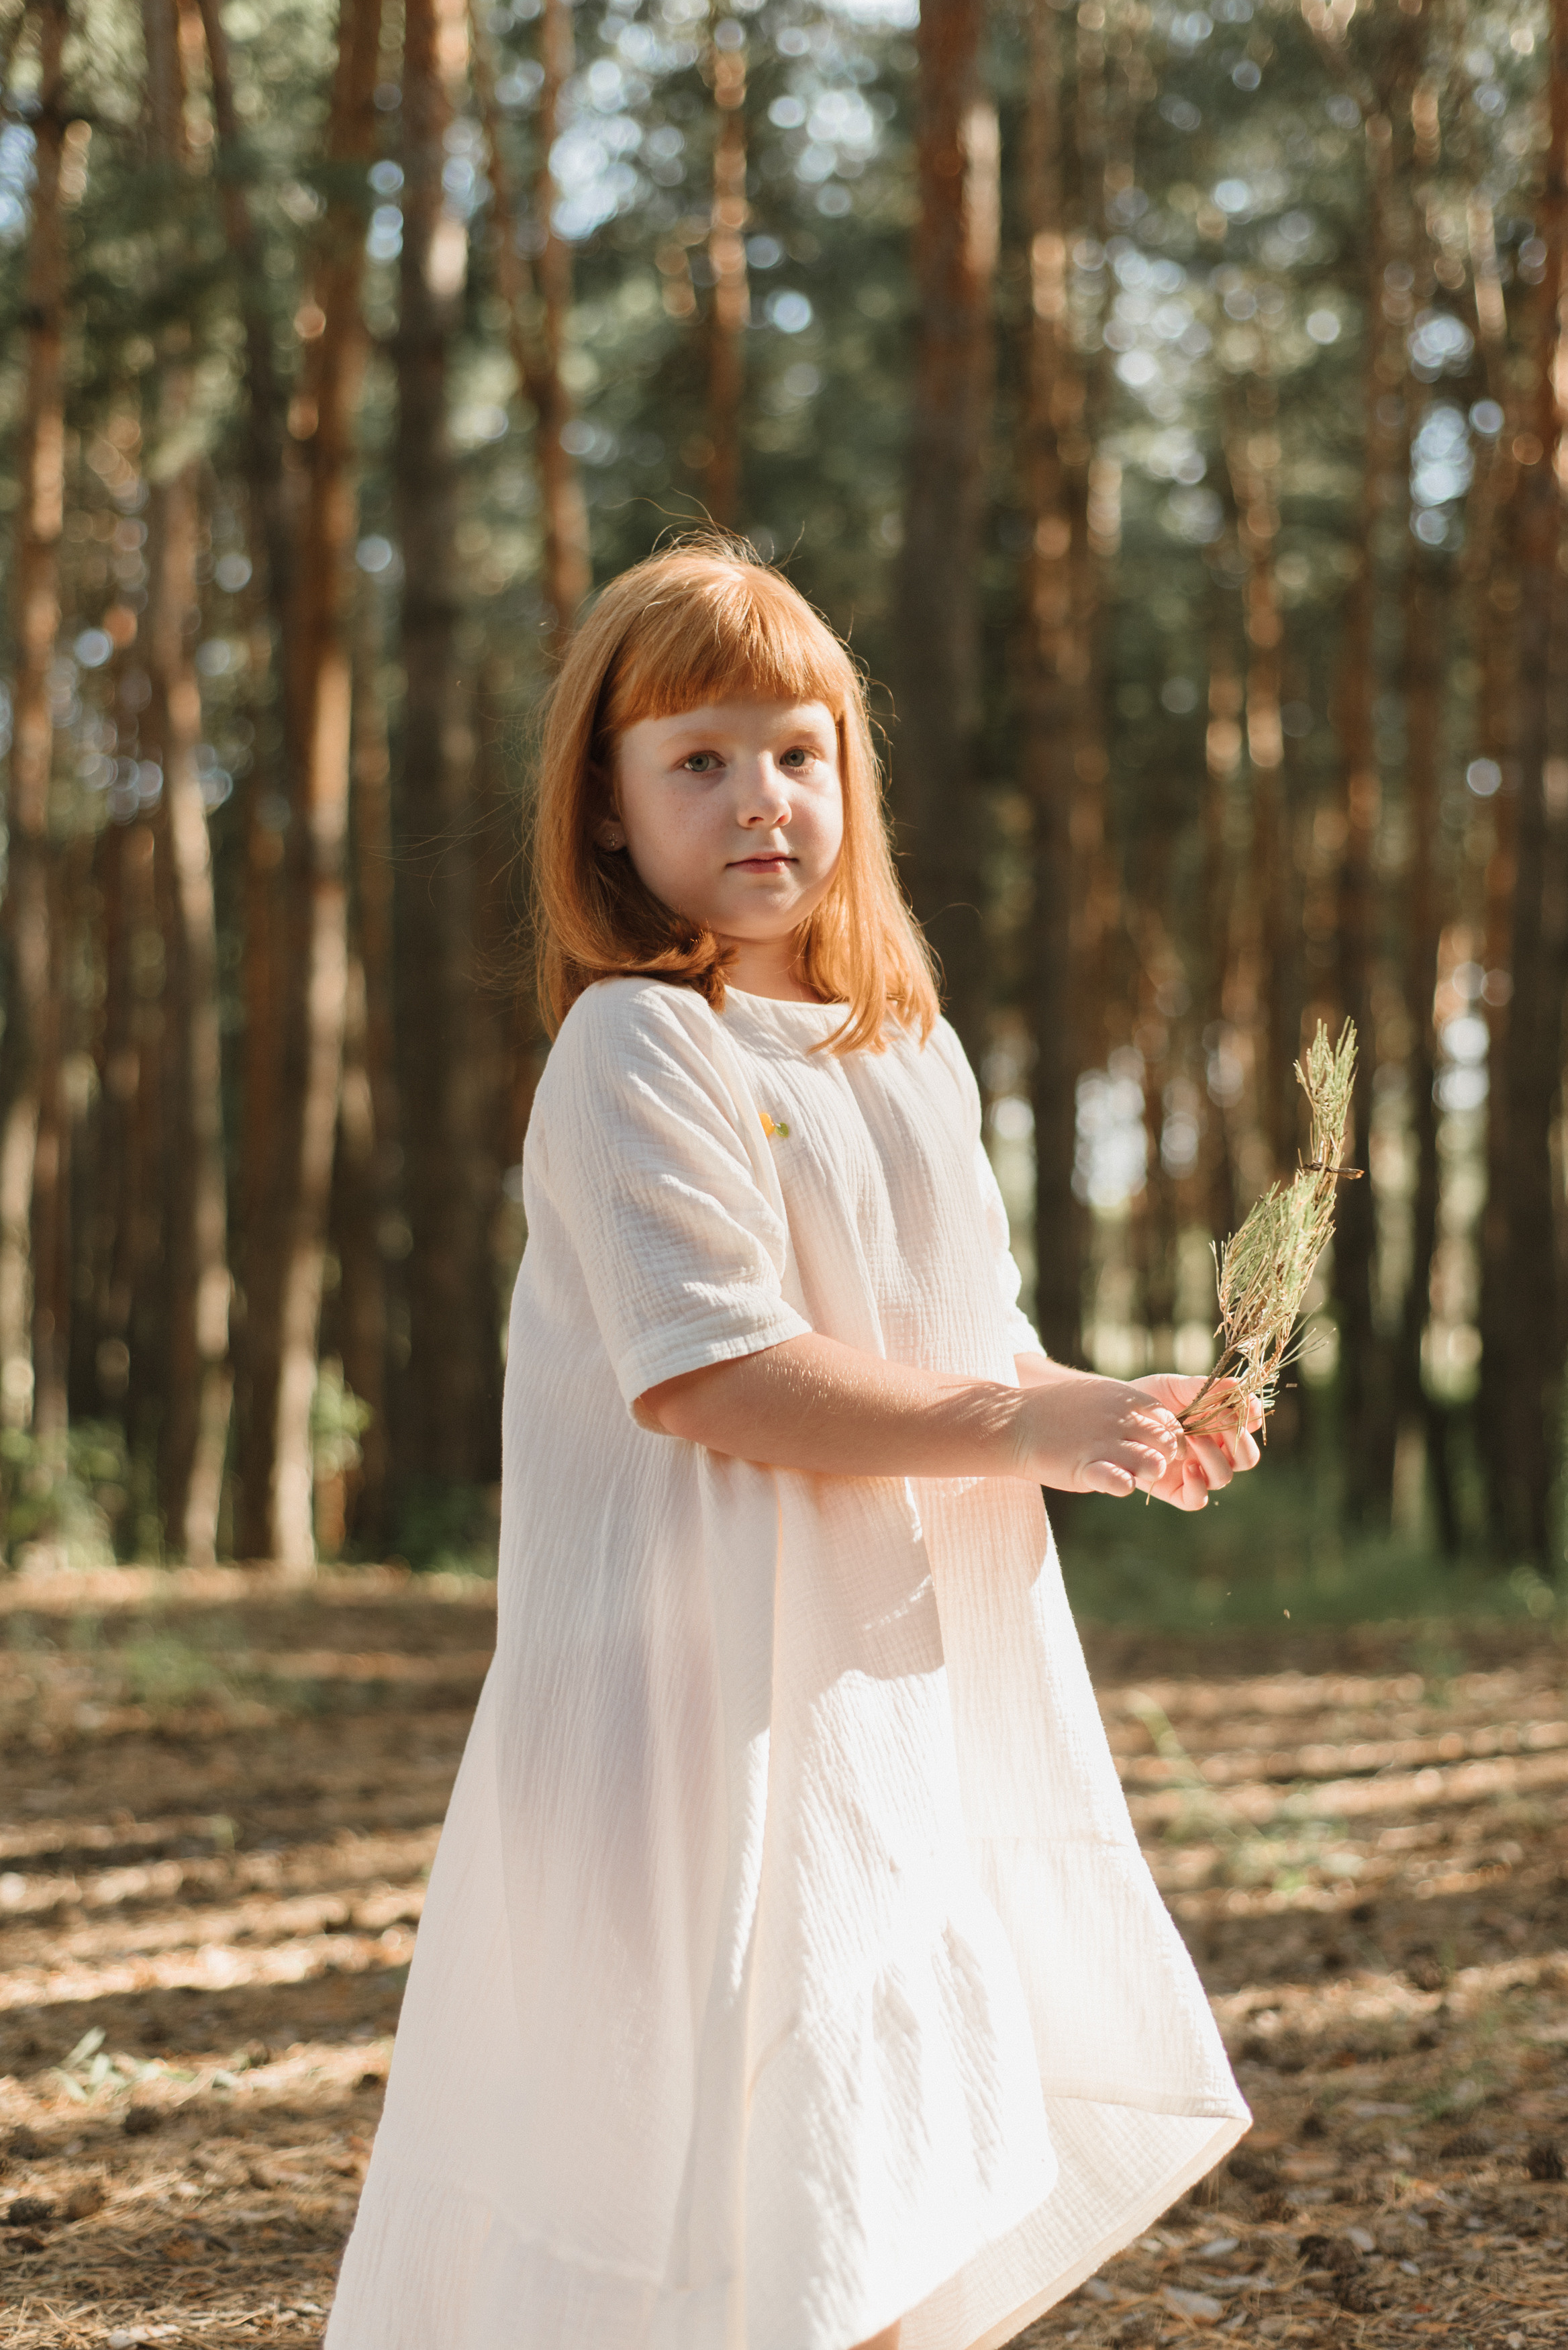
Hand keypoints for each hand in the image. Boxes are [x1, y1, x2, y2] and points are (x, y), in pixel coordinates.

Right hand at [1012, 1367, 1186, 1498]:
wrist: (1012, 1422)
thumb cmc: (1055, 1410)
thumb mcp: (1097, 1394)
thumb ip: (1127, 1406)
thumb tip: (1156, 1422)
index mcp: (1124, 1397)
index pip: (1169, 1420)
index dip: (1168, 1437)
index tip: (1154, 1448)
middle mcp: (1119, 1418)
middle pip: (1167, 1443)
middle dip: (1164, 1457)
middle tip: (1146, 1465)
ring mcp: (1104, 1443)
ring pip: (1154, 1464)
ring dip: (1148, 1474)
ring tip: (1130, 1473)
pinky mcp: (1087, 1468)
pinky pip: (1123, 1483)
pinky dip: (1124, 1486)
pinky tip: (1113, 1482)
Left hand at [1130, 1373, 1262, 1510]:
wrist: (1116, 1415)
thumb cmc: (1151, 1398)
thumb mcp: (1176, 1387)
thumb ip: (1206, 1388)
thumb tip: (1237, 1384)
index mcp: (1222, 1426)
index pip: (1250, 1426)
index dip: (1252, 1416)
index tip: (1244, 1402)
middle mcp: (1216, 1452)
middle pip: (1247, 1457)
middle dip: (1240, 1440)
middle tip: (1223, 1419)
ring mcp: (1198, 1472)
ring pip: (1224, 1476)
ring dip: (1213, 1456)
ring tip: (1191, 1437)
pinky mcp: (1177, 1490)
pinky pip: (1197, 1500)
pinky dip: (1197, 1486)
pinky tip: (1186, 1466)